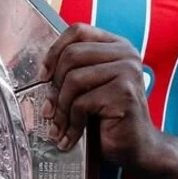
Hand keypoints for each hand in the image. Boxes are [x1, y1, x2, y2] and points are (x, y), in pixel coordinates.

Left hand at [38, 24, 163, 171]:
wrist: (136, 147)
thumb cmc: (108, 117)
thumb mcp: (90, 86)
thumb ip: (74, 69)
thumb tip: (41, 72)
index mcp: (117, 45)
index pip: (78, 31)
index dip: (54, 51)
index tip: (43, 75)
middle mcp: (126, 54)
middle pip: (72, 55)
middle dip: (54, 85)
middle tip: (48, 108)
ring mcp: (128, 72)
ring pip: (74, 79)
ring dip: (61, 108)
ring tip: (58, 126)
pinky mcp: (125, 93)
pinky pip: (82, 103)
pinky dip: (71, 124)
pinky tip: (70, 137)